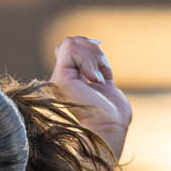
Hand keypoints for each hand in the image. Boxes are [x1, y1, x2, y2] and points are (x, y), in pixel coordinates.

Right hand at [48, 36, 130, 153]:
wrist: (109, 129)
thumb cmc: (112, 114)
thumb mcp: (104, 80)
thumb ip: (93, 64)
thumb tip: (86, 41)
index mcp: (69, 79)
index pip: (72, 47)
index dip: (90, 49)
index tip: (103, 67)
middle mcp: (60, 78)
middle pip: (72, 41)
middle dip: (93, 51)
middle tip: (101, 73)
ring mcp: (58, 78)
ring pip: (71, 42)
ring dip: (93, 56)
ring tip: (98, 79)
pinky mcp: (60, 78)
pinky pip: (70, 49)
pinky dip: (88, 60)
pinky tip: (94, 79)